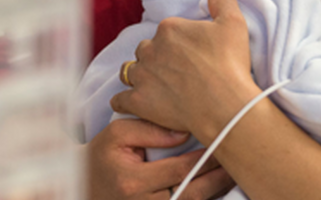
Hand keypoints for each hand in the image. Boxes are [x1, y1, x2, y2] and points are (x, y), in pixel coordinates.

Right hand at [88, 119, 234, 199]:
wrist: (81, 186)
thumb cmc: (101, 157)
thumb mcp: (117, 134)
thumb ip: (149, 128)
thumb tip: (184, 132)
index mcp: (131, 181)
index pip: (179, 169)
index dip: (206, 158)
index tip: (224, 144)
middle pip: (191, 194)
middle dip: (218, 179)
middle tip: (239, 163)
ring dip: (215, 193)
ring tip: (234, 176)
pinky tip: (215, 190)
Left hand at [111, 0, 261, 142]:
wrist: (226, 105)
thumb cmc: (230, 64)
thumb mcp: (234, 24)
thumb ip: (222, 1)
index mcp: (169, 28)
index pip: (164, 31)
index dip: (175, 42)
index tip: (189, 55)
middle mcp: (150, 49)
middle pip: (145, 50)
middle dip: (155, 58)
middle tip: (174, 71)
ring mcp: (142, 76)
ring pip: (129, 71)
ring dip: (138, 76)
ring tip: (154, 86)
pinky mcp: (138, 102)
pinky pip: (119, 100)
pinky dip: (124, 102)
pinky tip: (133, 104)